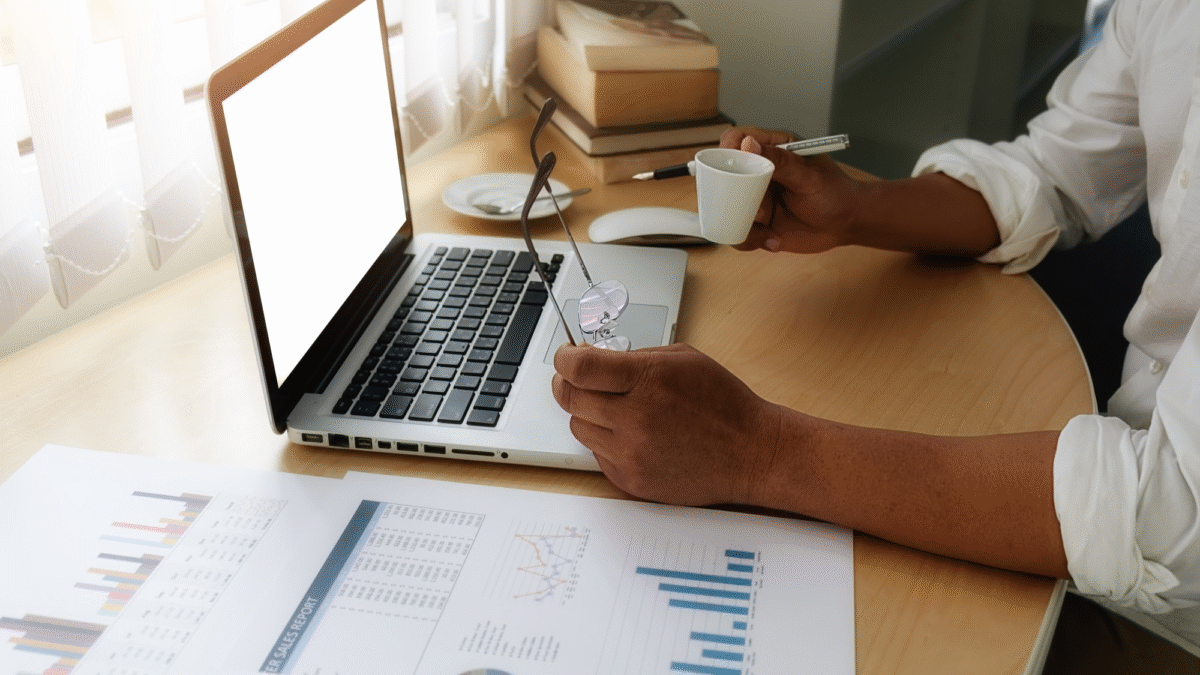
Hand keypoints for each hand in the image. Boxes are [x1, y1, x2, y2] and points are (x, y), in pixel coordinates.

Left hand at [551, 343, 782, 505]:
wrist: (751, 453)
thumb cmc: (723, 404)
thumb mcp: (683, 359)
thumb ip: (635, 358)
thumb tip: (592, 358)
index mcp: (649, 381)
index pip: (580, 368)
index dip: (565, 358)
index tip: (566, 356)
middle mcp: (636, 419)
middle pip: (570, 398)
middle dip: (569, 384)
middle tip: (578, 380)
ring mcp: (632, 454)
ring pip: (579, 427)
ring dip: (589, 414)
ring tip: (617, 410)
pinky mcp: (632, 480)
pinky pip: (597, 456)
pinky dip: (606, 442)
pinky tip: (633, 435)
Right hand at [719, 127, 866, 253]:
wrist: (845, 223)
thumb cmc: (835, 193)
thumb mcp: (809, 176)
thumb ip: (780, 161)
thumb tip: (748, 144)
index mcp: (772, 150)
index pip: (737, 140)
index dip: (727, 150)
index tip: (730, 165)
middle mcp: (758, 173)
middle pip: (724, 176)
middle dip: (732, 194)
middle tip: (755, 207)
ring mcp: (755, 198)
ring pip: (727, 207)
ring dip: (742, 220)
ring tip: (767, 224)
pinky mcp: (757, 223)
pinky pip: (739, 232)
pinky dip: (751, 239)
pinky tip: (774, 239)